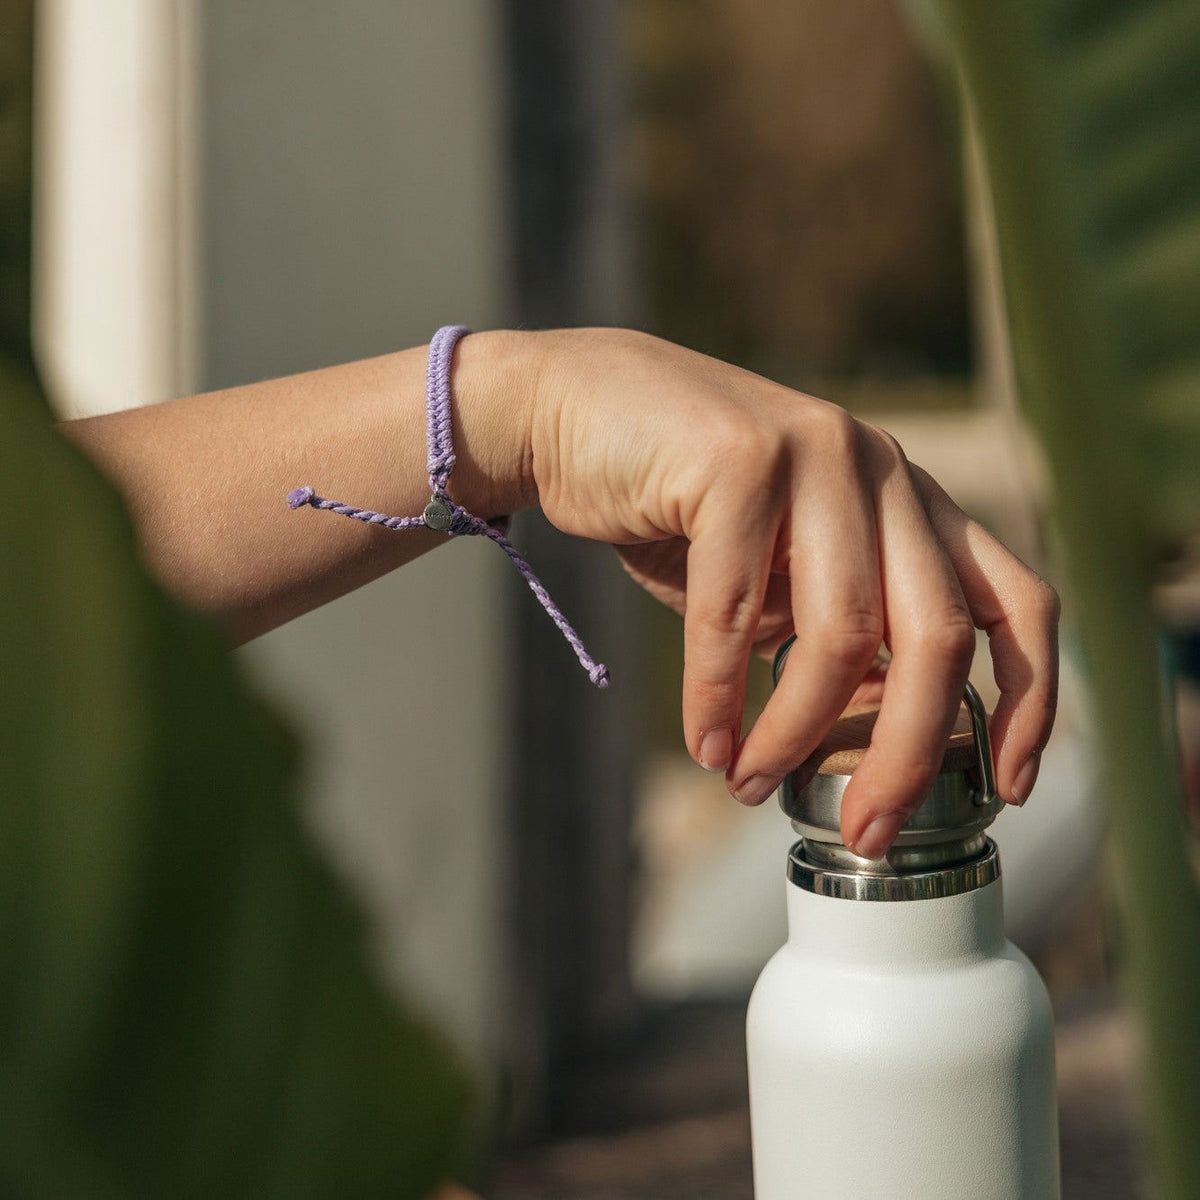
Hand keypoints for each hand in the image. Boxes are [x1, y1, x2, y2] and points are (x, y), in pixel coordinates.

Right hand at [525, 328, 1058, 858]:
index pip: (1015, 600)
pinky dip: (717, 696)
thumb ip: (838, 630)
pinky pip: (736, 613)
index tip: (1007, 786)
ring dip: (794, 734)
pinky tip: (705, 742)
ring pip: (844, 633)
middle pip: (940, 635)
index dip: (1030, 700)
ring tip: (746, 782)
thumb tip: (879, 733)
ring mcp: (816, 453)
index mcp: (908, 496)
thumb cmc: (677, 505)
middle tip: (865, 830)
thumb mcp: (779, 573)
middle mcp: (879, 467)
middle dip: (908, 754)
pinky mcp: (738, 460)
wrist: (571, 410)